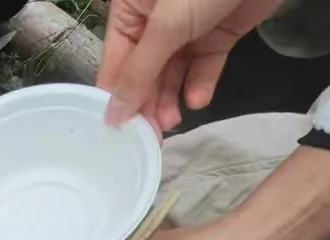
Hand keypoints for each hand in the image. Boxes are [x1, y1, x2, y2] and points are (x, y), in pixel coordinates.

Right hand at [100, 0, 282, 128]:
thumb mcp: (167, 25)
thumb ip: (140, 71)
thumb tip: (113, 114)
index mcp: (128, 12)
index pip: (115, 64)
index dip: (116, 98)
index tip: (119, 133)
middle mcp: (153, 24)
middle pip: (143, 74)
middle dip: (146, 104)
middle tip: (150, 137)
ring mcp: (186, 30)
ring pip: (171, 75)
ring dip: (170, 100)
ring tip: (173, 122)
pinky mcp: (216, 36)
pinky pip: (202, 67)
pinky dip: (199, 84)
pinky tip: (196, 99)